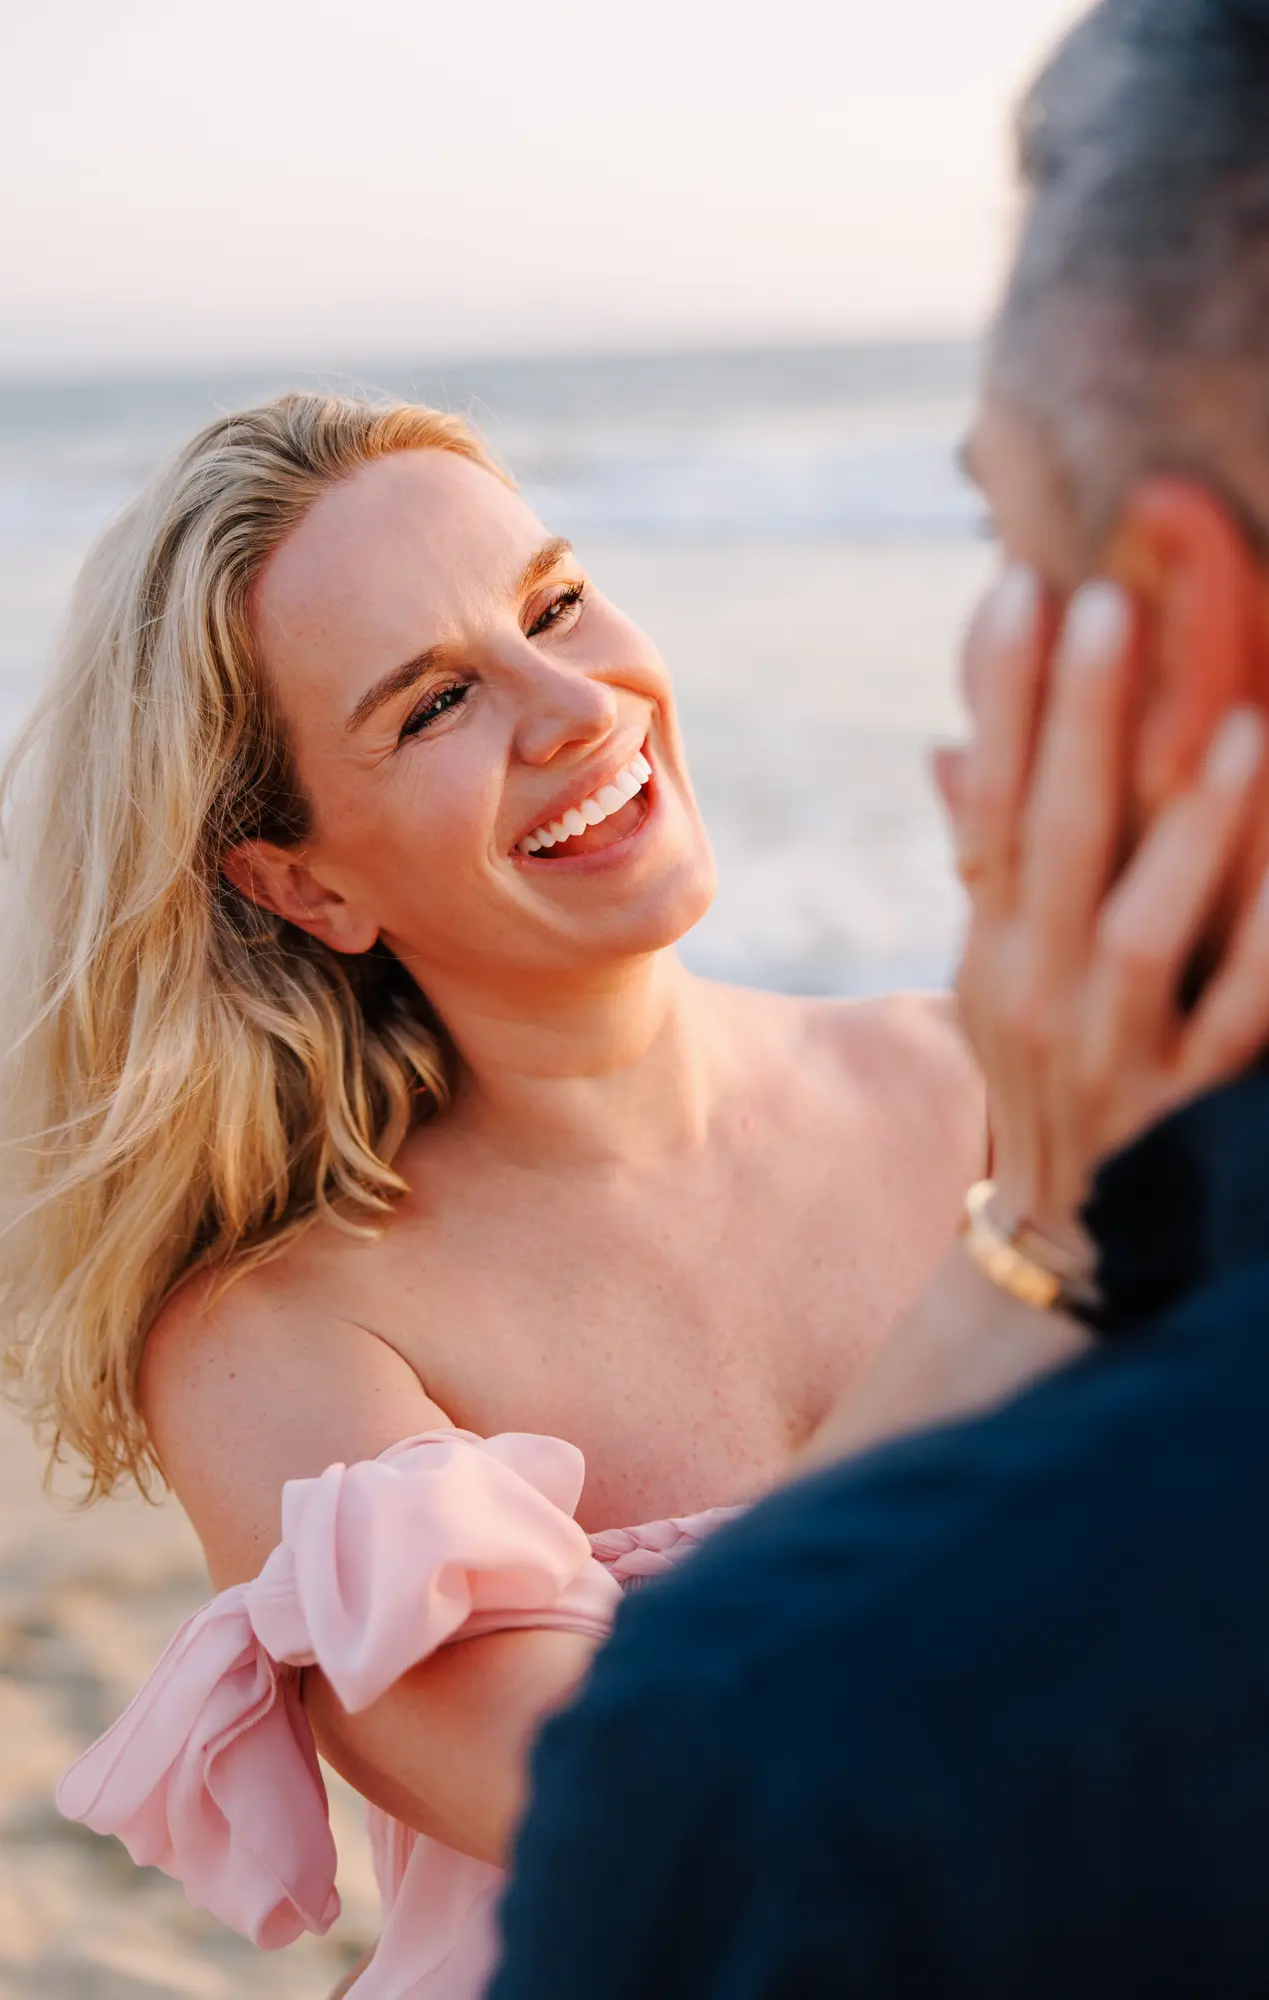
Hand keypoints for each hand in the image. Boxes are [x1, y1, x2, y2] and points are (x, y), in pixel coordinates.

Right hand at [938, 567, 1268, 1259]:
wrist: (1062, 1243)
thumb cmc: (1040, 1080)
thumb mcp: (993, 977)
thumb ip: (988, 868)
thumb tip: (951, 749)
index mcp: (991, 950)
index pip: (986, 806)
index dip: (1004, 697)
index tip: (1021, 584)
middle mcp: (1032, 998)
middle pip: (1050, 846)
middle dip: (1075, 722)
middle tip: (1111, 602)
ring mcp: (1107, 1058)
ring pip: (1139, 932)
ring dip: (1186, 831)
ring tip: (1233, 725)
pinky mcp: (1182, 1112)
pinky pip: (1236, 1019)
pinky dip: (1265, 942)